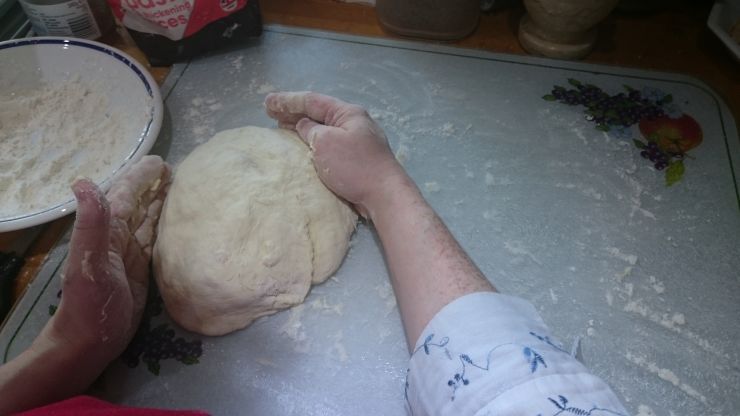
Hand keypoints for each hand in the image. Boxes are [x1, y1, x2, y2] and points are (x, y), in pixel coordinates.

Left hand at [46, 155, 169, 361]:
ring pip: (149, 219)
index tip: (162, 162)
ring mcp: (130, 253)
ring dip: (162, 202)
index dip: (142, 176)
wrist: (90, 342)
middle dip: (155, 184)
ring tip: (183, 188)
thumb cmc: (90, 305)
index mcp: (107, 230)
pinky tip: (178, 222)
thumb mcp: (89, 264)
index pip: (126, 194)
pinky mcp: (142, 269)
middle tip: (180, 171)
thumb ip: (91, 225)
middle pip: (139, 202)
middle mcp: (118, 237)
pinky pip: (155, 239)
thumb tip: (85, 182)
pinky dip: (166, 226)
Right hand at [264, 92, 406, 217]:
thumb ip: (310, 130)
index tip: (267, 102)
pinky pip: (329, 144)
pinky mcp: (356, 159)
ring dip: (301, 127)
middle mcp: (353, 123)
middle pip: (318, 113)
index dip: (287, 101)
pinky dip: (313, 142)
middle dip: (293, 112)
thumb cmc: (354, 166)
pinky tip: (303, 147)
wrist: (384, 195)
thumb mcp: (326, 142)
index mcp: (348, 113)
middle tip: (270, 112)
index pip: (312, 100)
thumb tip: (305, 126)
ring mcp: (356, 141)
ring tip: (281, 126)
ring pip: (323, 129)